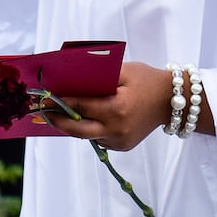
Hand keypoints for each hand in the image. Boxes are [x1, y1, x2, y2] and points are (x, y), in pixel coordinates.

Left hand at [42, 62, 172, 150]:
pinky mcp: (123, 146)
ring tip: (59, 114)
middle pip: (77, 129)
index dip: (59, 102)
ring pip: (87, 135)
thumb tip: (69, 79)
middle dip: (58, 121)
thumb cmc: (146, 80)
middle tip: (44, 113)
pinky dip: (90, 129)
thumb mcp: (122, 71)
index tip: (44, 98)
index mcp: (117, 108)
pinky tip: (84, 118)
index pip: (79, 106)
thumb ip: (96, 76)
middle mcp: (117, 128)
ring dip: (73, 125)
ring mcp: (120, 140)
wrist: (172, 101)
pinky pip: (99, 139)